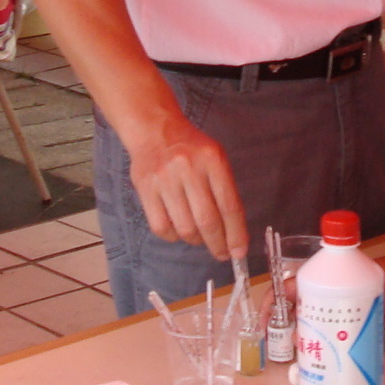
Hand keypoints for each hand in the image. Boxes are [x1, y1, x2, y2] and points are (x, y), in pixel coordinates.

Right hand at [125, 115, 248, 260]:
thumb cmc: (191, 149)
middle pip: (207, 221)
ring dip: (196, 240)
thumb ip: (225, 192)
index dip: (236, 234)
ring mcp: (164, 179)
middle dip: (218, 244)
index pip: (229, 205)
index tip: (239, 252)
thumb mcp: (216, 159)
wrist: (155, 130)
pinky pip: (162, 227)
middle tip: (222, 254)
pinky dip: (174, 236)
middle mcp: (188, 168)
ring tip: (200, 236)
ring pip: (184, 228)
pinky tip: (179, 230)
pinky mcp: (145, 189)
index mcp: (212, 160)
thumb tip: (234, 234)